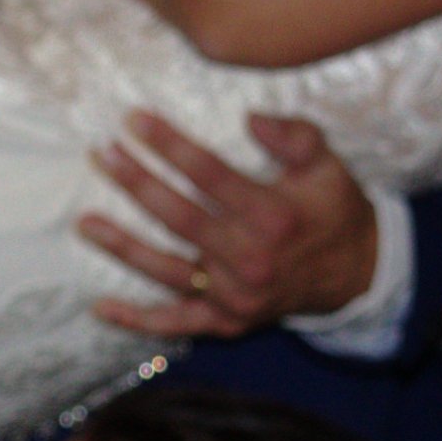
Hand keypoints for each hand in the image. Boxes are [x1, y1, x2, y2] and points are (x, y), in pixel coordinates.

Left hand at [86, 110, 377, 338]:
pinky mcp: (227, 321)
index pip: (210, 175)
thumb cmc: (333, 209)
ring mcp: (236, 296)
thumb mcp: (327, 164)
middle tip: (102, 155)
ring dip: (124, 248)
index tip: (134, 121)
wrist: (356, 275)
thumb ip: (293, 135)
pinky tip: (101, 307)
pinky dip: (139, 320)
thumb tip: (251, 117)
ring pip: (169, 270)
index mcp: (274, 216)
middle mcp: (252, 260)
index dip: (170, 146)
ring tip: (85, 223)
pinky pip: (177, 323)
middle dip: (137, 184)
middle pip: (181, 219)